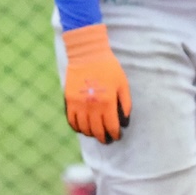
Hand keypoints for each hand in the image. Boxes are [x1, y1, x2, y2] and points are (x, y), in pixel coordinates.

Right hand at [61, 23, 131, 143]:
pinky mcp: (69, 100)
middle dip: (103, 138)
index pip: (111, 127)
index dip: (115, 134)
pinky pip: (72, 121)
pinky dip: (77, 127)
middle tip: (107, 140)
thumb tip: (125, 120)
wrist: (87, 54)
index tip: (117, 136)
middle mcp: (92, 106)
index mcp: (107, 103)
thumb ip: (126, 103)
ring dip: (91, 134)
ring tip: (95, 134)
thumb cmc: (108, 68)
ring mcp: (79, 104)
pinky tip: (82, 128)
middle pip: (97, 131)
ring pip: (84, 128)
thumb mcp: (123, 84)